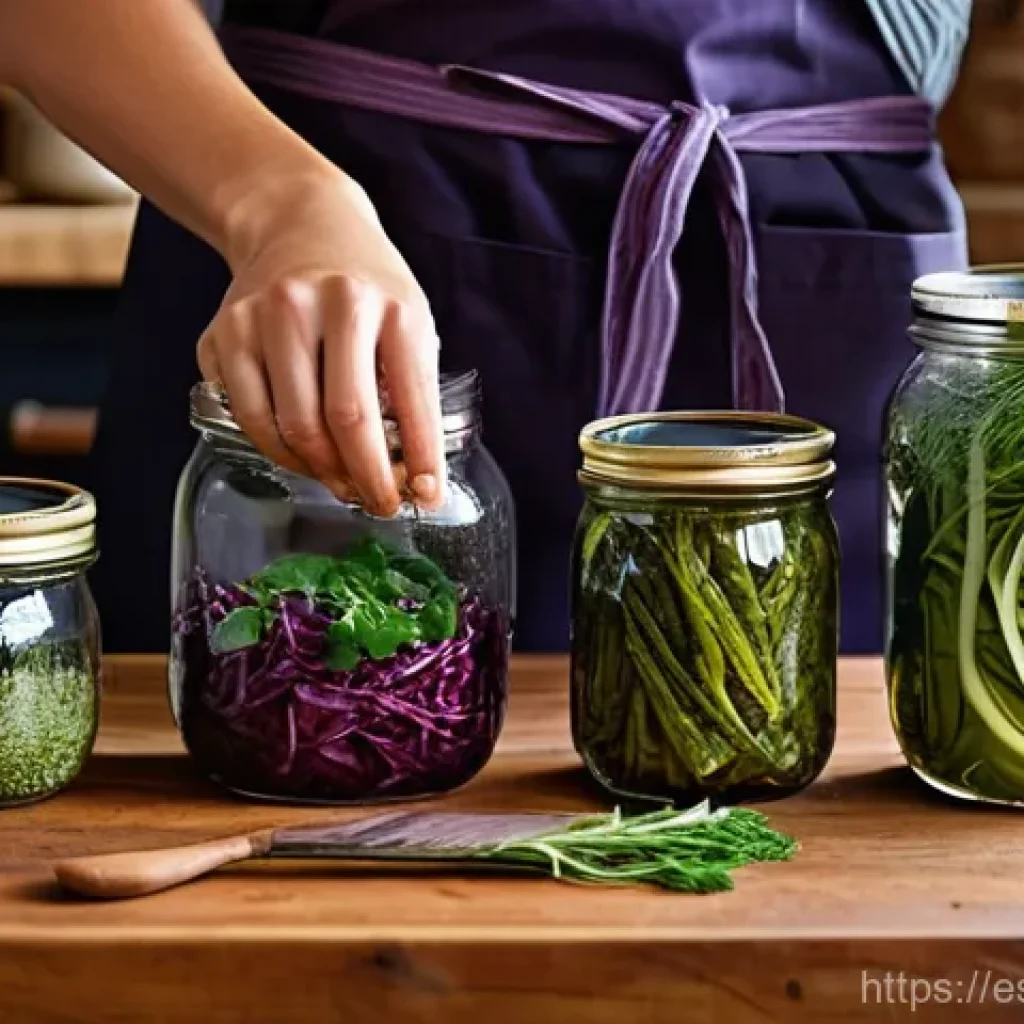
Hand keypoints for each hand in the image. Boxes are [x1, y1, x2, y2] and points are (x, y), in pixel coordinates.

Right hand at [196, 169, 443, 516]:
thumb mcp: (409, 321)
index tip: (424, 498)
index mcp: (391, 306)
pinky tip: (300, 454)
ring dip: (320, 471)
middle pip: (346, 420)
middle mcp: (330, 304)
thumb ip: (412, 390)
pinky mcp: (225, 331)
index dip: (418, 461)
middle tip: (378, 503)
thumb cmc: (367, 287)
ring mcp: (269, 315)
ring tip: (341, 482)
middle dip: (366, 478)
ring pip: (292, 426)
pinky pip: (249, 416)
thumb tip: (414, 478)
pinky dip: (278, 450)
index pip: (411, 401)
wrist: (300, 224)